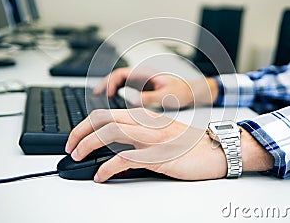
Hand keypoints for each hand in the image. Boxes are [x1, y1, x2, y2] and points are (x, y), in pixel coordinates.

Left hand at [65, 108, 273, 181]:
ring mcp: (152, 138)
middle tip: (70, 146)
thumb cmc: (193, 143)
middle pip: (103, 118)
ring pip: (110, 132)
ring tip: (78, 156)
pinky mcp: (159, 156)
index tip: (77, 137)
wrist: (219, 148)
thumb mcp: (164, 134)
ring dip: (88, 144)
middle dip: (80, 131)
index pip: (108, 113)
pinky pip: (126, 158)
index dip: (87, 124)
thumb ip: (142, 137)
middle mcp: (146, 123)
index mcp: (146, 117)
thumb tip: (117, 152)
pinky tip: (101, 175)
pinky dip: (107, 167)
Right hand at [93, 67, 218, 108]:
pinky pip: (126, 92)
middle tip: (95, 97)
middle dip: (104, 87)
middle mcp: (142, 77)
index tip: (103, 93)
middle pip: (117, 79)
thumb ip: (150, 98)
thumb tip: (132, 101)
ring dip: (110, 92)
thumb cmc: (184, 91)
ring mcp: (143, 84)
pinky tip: (115, 108)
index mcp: (146, 74)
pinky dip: (118, 98)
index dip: (109, 82)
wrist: (195, 92)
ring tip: (100, 103)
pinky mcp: (144, 91)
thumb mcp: (168, 96)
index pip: (121, 74)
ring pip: (120, 85)